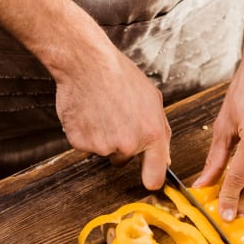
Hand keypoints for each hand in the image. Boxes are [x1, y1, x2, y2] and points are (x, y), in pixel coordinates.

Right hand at [53, 40, 171, 190]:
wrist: (87, 63)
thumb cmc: (120, 76)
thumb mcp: (152, 99)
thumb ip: (160, 131)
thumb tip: (164, 157)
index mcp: (151, 134)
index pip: (155, 175)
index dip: (151, 179)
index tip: (149, 180)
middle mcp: (128, 144)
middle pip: (123, 160)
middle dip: (120, 145)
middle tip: (115, 117)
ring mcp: (102, 145)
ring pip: (102, 151)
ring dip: (101, 136)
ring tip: (101, 109)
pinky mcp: (80, 143)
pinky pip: (83, 144)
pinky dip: (83, 132)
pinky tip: (87, 111)